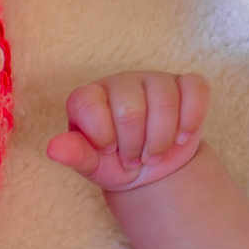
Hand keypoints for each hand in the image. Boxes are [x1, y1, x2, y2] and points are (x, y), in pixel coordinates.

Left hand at [47, 71, 208, 191]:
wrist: (149, 168)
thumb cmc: (114, 163)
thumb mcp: (92, 166)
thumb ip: (75, 156)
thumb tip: (53, 148)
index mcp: (88, 97)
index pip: (89, 104)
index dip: (102, 136)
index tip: (108, 152)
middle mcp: (119, 82)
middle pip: (130, 109)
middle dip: (134, 145)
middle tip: (133, 159)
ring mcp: (153, 79)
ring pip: (165, 100)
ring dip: (161, 140)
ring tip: (153, 155)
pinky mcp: (185, 84)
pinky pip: (195, 91)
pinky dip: (191, 120)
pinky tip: (181, 138)